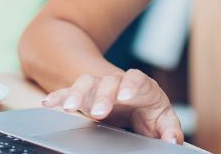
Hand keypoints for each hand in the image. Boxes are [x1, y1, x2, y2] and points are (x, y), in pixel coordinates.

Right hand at [41, 69, 183, 143]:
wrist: (133, 99)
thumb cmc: (149, 110)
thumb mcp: (163, 119)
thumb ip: (169, 129)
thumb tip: (172, 140)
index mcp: (141, 86)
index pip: (137, 80)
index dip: (131, 85)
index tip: (126, 96)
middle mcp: (118, 83)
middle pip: (109, 82)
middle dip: (103, 96)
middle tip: (99, 112)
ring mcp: (99, 87)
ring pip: (86, 83)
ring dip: (77, 94)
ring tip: (69, 108)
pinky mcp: (84, 95)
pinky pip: (69, 92)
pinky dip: (59, 96)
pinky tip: (49, 104)